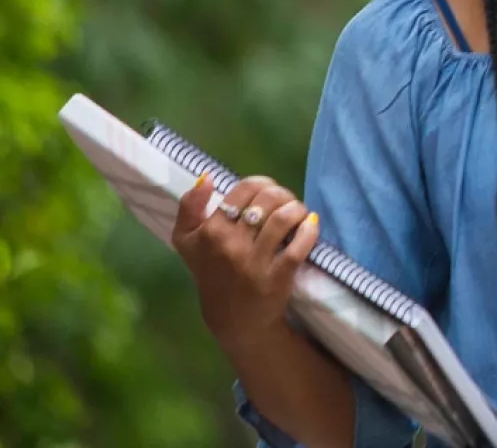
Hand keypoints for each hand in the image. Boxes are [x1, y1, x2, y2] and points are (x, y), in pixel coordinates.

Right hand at [172, 174, 319, 352]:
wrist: (232, 319)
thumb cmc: (211, 273)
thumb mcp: (186, 242)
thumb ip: (188, 206)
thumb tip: (207, 177)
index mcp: (209, 231)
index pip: (245, 188)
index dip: (263, 184)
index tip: (267, 194)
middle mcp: (230, 244)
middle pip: (267, 199)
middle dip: (283, 195)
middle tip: (286, 204)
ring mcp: (254, 261)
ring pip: (284, 218)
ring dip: (297, 209)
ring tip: (298, 214)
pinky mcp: (277, 277)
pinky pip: (299, 245)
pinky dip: (309, 229)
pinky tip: (310, 224)